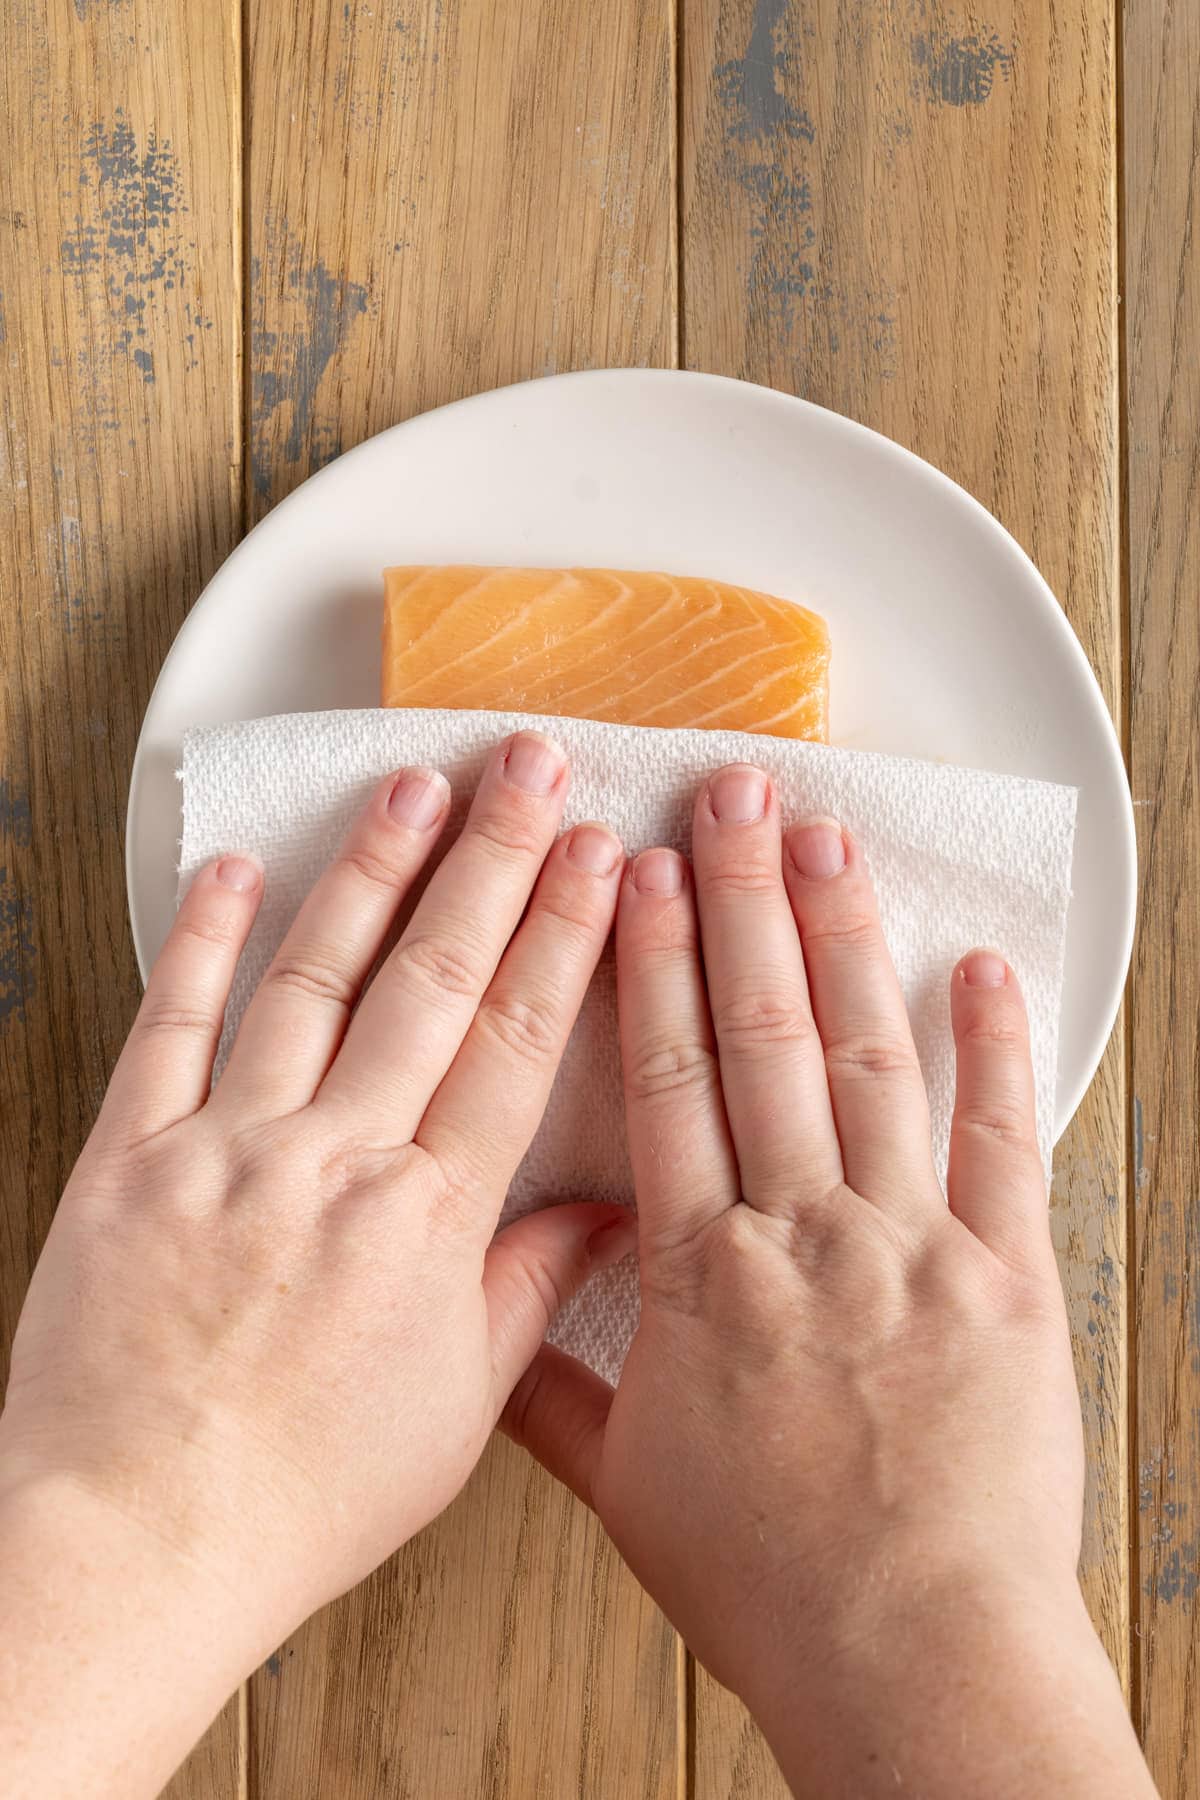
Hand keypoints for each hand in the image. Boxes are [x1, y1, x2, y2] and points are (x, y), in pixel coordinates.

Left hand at [0, 732, 634, 1797]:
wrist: (138, 1541)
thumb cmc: (303, 1495)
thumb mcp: (455, 1411)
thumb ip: (530, 1290)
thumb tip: (607, 1210)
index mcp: (426, 1220)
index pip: (513, 1043)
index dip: (562, 937)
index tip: (597, 855)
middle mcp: (334, 1160)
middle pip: (430, 981)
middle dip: (491, 862)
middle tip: (527, 768)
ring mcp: (227, 1148)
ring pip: (311, 979)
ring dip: (368, 873)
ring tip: (411, 787)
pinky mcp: (131, 1156)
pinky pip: (169, 1026)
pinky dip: (199, 941)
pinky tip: (236, 868)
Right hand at [505, 762, 1153, 1798]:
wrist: (910, 1649)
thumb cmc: (767, 1579)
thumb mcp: (626, 1487)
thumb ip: (551, 1391)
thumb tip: (490, 1324)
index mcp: (702, 1274)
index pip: (666, 1082)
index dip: (648, 966)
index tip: (638, 873)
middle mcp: (802, 1232)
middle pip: (763, 1037)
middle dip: (743, 903)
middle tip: (734, 797)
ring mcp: (910, 1244)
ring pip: (870, 1060)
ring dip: (846, 941)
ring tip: (830, 840)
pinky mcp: (1005, 1276)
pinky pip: (1000, 1140)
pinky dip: (996, 1049)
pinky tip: (983, 967)